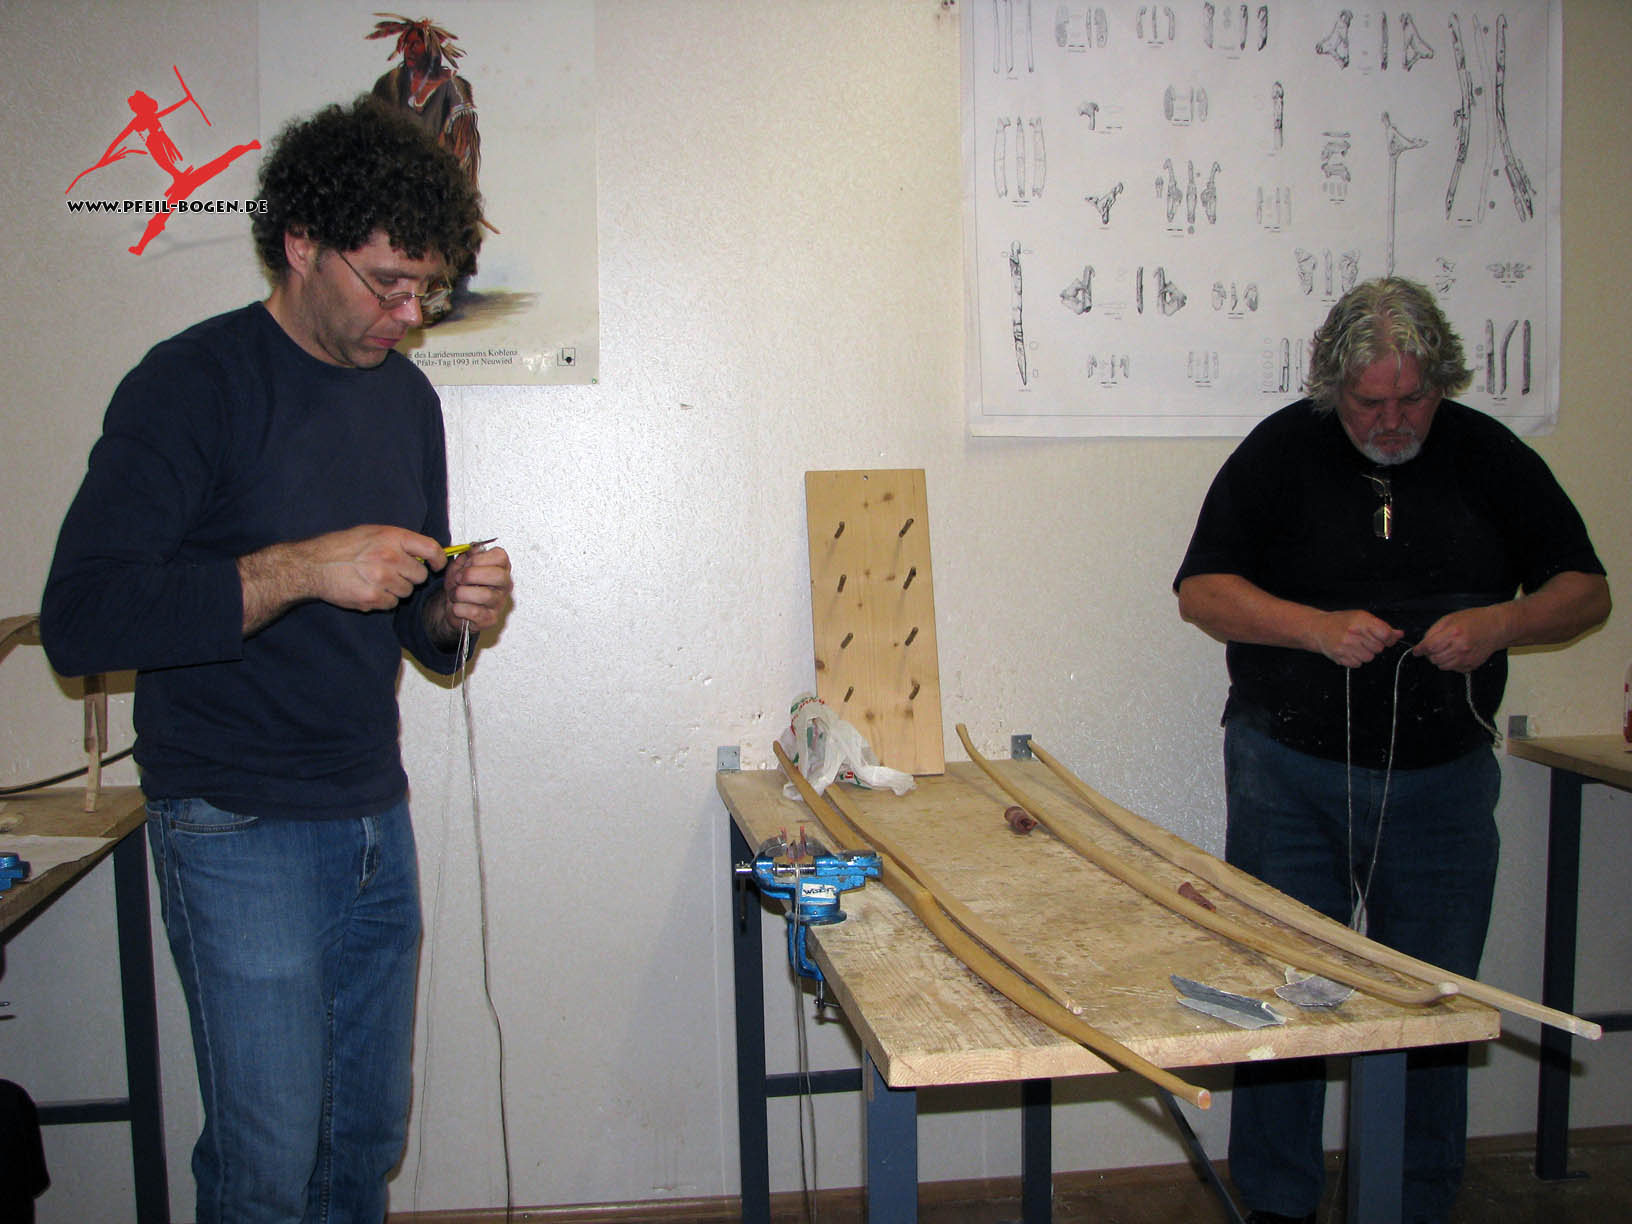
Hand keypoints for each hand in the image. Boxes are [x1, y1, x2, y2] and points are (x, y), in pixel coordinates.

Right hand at [240, 525, 444, 633]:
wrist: (314, 565)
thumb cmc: (343, 547)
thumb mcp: (373, 533)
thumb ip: (400, 542)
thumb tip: (426, 554)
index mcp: (392, 537)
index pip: (431, 549)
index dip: (439, 560)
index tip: (436, 565)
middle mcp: (390, 557)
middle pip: (419, 576)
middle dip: (409, 577)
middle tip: (392, 572)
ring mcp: (382, 579)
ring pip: (406, 592)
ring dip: (395, 589)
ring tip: (375, 580)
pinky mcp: (373, 598)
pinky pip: (391, 604)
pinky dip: (383, 600)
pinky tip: (368, 590)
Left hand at [433, 543, 511, 640]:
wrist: (450, 607)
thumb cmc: (459, 585)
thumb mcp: (459, 565)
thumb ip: (466, 555)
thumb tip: (473, 551)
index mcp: (500, 567)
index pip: (500, 556)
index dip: (479, 559)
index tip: (466, 564)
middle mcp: (504, 585)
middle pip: (498, 575)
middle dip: (471, 575)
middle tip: (459, 579)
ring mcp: (499, 603)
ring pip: (485, 595)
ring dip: (461, 593)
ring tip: (455, 594)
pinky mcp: (491, 619)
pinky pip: (475, 612)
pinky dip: (459, 609)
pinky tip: (457, 608)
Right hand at [1311, 609, 1403, 667]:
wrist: (1318, 628)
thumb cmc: (1341, 621)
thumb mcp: (1362, 618)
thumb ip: (1381, 626)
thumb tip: (1399, 634)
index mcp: (1361, 621)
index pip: (1385, 634)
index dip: (1388, 638)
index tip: (1383, 637)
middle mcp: (1353, 633)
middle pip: (1379, 648)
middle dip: (1374, 645)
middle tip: (1364, 639)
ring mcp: (1346, 646)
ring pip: (1369, 658)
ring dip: (1365, 653)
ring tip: (1355, 645)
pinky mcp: (1340, 657)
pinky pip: (1358, 664)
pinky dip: (1355, 660)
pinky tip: (1349, 651)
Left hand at [1414, 605, 1508, 672]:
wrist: (1496, 627)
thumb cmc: (1474, 620)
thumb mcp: (1450, 618)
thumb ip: (1434, 631)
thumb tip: (1422, 644)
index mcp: (1453, 633)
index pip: (1429, 647)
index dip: (1420, 650)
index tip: (1416, 651)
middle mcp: (1460, 648)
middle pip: (1434, 658)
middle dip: (1430, 654)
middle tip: (1434, 647)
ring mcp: (1467, 658)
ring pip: (1442, 666)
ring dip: (1439, 659)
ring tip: (1446, 649)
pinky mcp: (1472, 665)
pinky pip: (1453, 669)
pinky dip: (1451, 663)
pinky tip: (1456, 653)